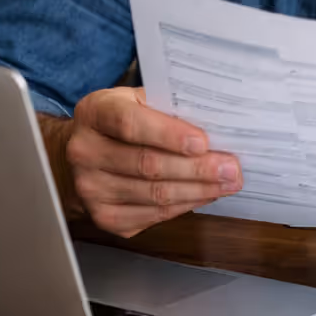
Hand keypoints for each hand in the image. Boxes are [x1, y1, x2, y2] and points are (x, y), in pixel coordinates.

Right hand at [56, 87, 242, 236]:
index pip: (130, 124)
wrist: (89, 153)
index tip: (203, 143)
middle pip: (147, 164)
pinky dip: (185, 205)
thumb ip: (169, 106)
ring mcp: (91, 188)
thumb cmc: (124, 121)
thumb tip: (218, 123)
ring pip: (154, 194)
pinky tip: (205, 195)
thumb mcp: (139, 100)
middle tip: (231, 168)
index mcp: (95, 113)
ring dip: (198, 190)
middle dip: (197, 168)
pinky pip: (153, 215)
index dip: (168, 134)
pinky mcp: (104, 216)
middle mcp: (85, 152)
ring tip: (227, 183)